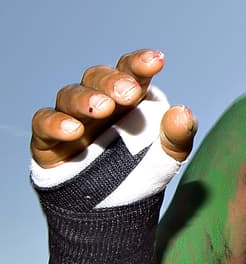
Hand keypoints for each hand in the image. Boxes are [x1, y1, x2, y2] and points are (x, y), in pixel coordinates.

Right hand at [30, 50, 196, 167]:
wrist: (113, 203)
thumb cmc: (141, 167)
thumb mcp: (168, 154)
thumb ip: (178, 135)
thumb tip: (182, 112)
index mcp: (127, 97)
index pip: (130, 72)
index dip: (140, 63)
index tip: (156, 60)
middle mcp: (97, 101)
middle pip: (97, 77)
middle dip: (112, 82)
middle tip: (129, 93)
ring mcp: (71, 118)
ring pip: (70, 96)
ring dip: (86, 100)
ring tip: (102, 109)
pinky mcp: (47, 140)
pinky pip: (44, 123)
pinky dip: (56, 123)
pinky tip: (73, 130)